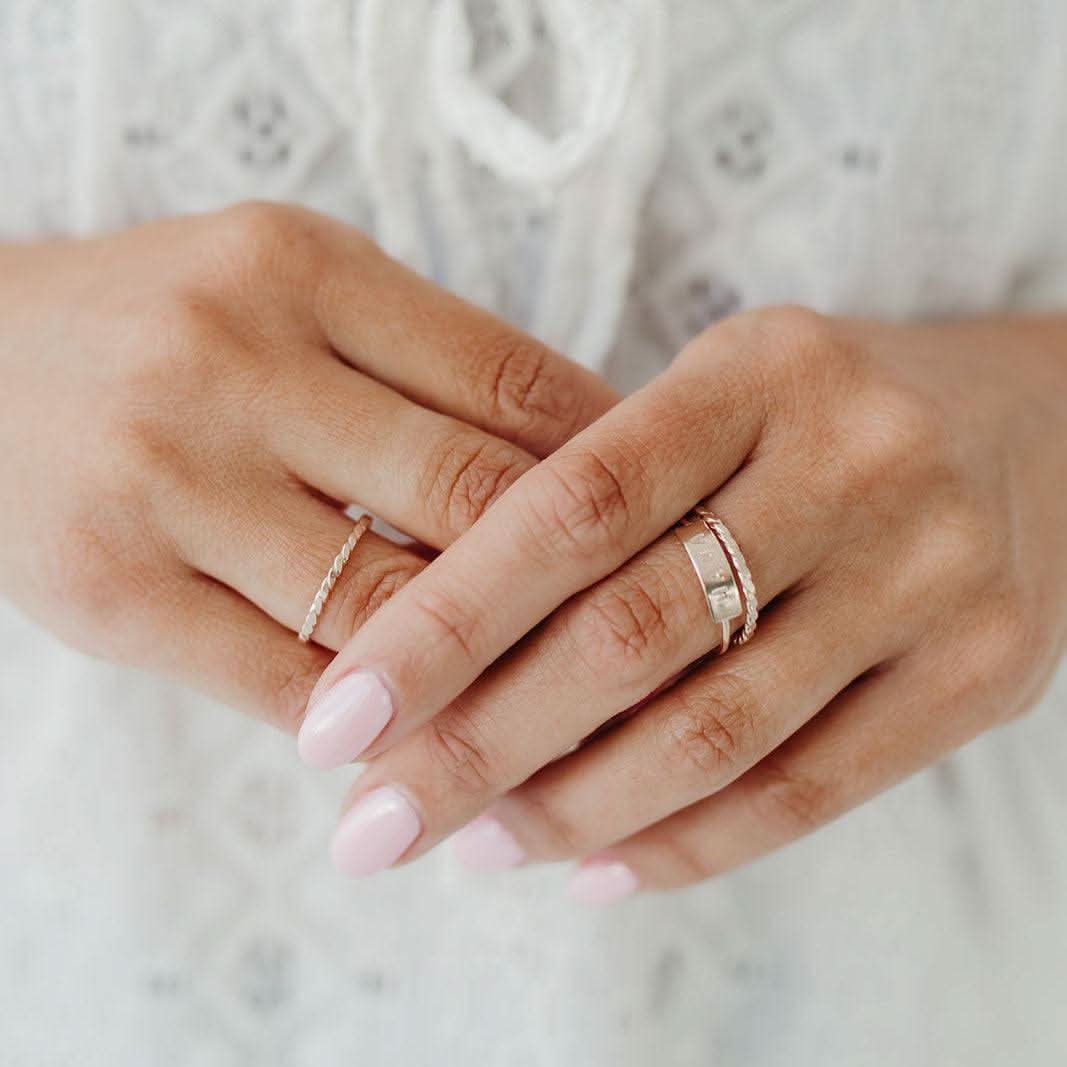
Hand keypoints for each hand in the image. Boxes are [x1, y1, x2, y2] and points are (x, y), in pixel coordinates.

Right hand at [0, 202, 615, 731]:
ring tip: (569, 713)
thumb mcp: (298, 295)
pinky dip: (382, 725)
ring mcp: (167, 482)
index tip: (673, 529)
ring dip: (495, 676)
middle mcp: (234, 362)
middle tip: (653, 641)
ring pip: (390, 609)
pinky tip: (439, 743)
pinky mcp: (114, 593)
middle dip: (580, 583)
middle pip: (471, 496)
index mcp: (305, 271)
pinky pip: (289, 683)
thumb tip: (591, 458)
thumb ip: (426, 367)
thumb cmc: (170, 331)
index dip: (616, 468)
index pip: (514, 382)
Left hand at [310, 307, 1066, 894]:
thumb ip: (595, 507)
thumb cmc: (820, 420)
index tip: (339, 720)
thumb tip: (436, 666)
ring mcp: (934, 570)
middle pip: (629, 633)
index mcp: (758, 370)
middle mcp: (856, 460)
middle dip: (479, 746)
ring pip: (716, 731)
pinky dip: (690, 844)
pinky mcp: (989, 670)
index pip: (569, 506)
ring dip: (573, 811)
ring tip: (477, 846)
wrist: (1035, 430)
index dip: (442, 622)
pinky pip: (813, 788)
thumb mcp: (716, 404)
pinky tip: (598, 869)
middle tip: (375, 823)